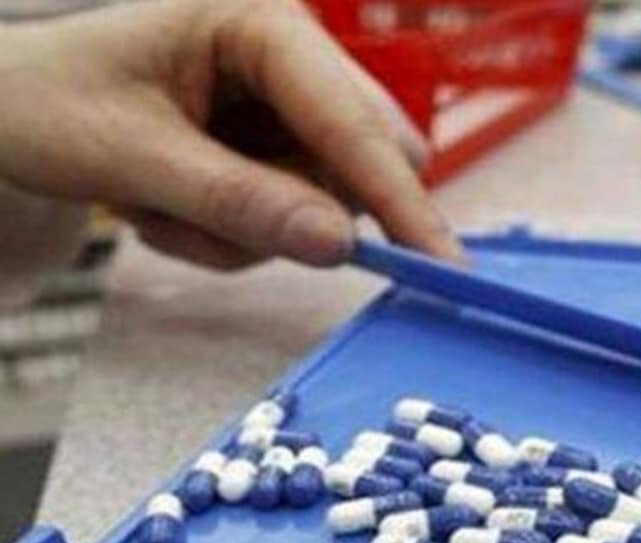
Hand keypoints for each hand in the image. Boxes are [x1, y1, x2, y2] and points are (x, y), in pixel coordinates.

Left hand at [0, 0, 462, 268]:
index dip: (398, 198)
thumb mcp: (129, 156)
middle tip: (211, 226)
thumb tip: (339, 247)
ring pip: (331, 201)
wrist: (13, 113)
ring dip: (252, 232)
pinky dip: (240, 235)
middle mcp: (290, 56)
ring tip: (162, 210)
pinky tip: (178, 210)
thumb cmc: (50, 105)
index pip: (351, 121)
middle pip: (364, 159)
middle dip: (298, 212)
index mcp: (258, 23)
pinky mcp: (279, 145)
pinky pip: (301, 216)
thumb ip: (236, 200)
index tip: (441, 263)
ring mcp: (289, 104)